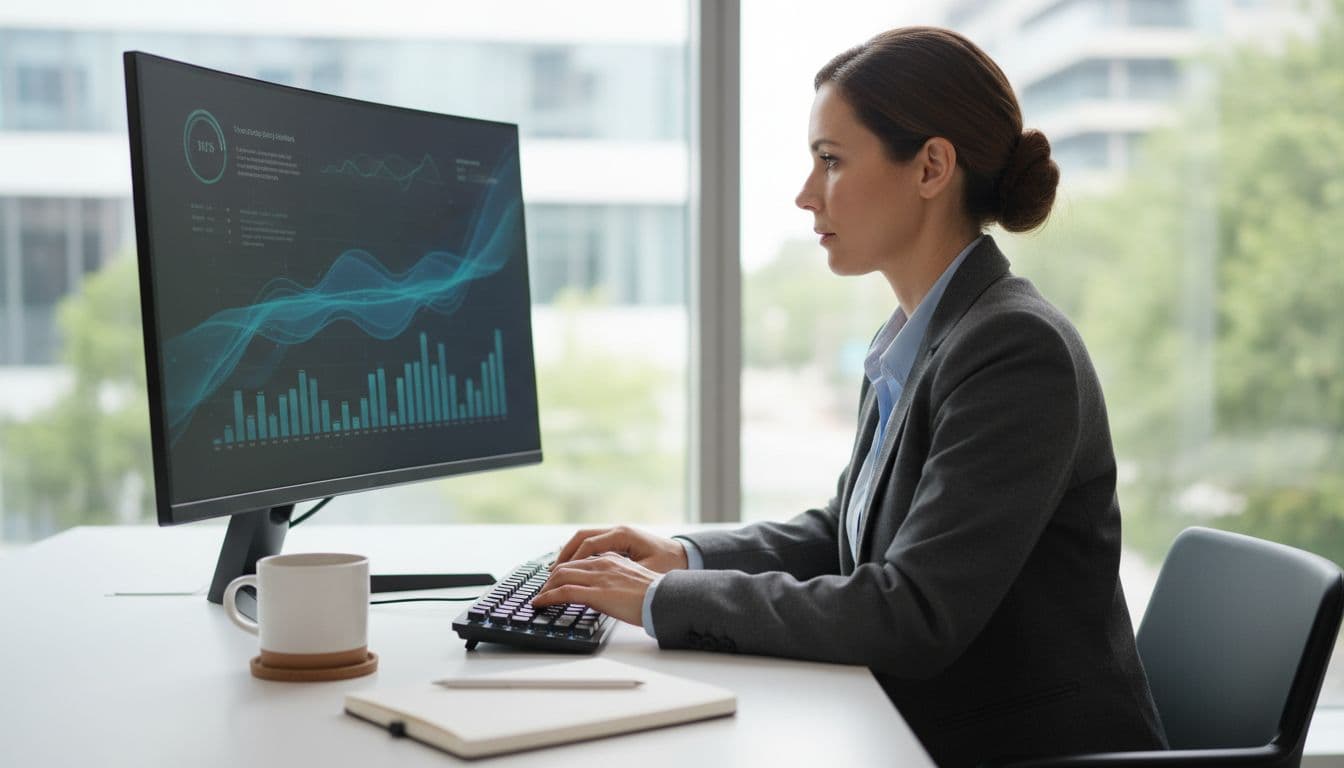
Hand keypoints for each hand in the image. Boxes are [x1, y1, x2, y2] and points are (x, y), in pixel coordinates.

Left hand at [532, 552, 658, 626]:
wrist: (665, 599)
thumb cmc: (656, 594)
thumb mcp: (633, 580)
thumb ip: (617, 581)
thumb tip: (607, 592)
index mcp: (613, 559)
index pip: (580, 561)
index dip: (564, 571)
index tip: (556, 580)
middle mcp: (603, 563)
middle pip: (566, 566)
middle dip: (550, 579)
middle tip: (543, 590)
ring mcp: (598, 577)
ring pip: (561, 576)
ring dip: (546, 588)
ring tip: (539, 598)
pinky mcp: (596, 592)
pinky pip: (563, 591)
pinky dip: (548, 597)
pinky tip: (540, 603)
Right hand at [553, 525, 688, 573]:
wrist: (687, 557)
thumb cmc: (670, 565)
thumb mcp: (645, 573)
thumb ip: (621, 575)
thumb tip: (597, 584)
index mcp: (623, 535)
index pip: (587, 544)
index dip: (570, 561)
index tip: (557, 575)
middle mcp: (618, 531)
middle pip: (581, 538)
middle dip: (564, 555)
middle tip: (550, 573)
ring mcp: (618, 534)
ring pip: (585, 539)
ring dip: (570, 553)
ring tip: (556, 571)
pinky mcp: (620, 542)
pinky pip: (593, 544)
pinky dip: (580, 554)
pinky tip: (574, 567)